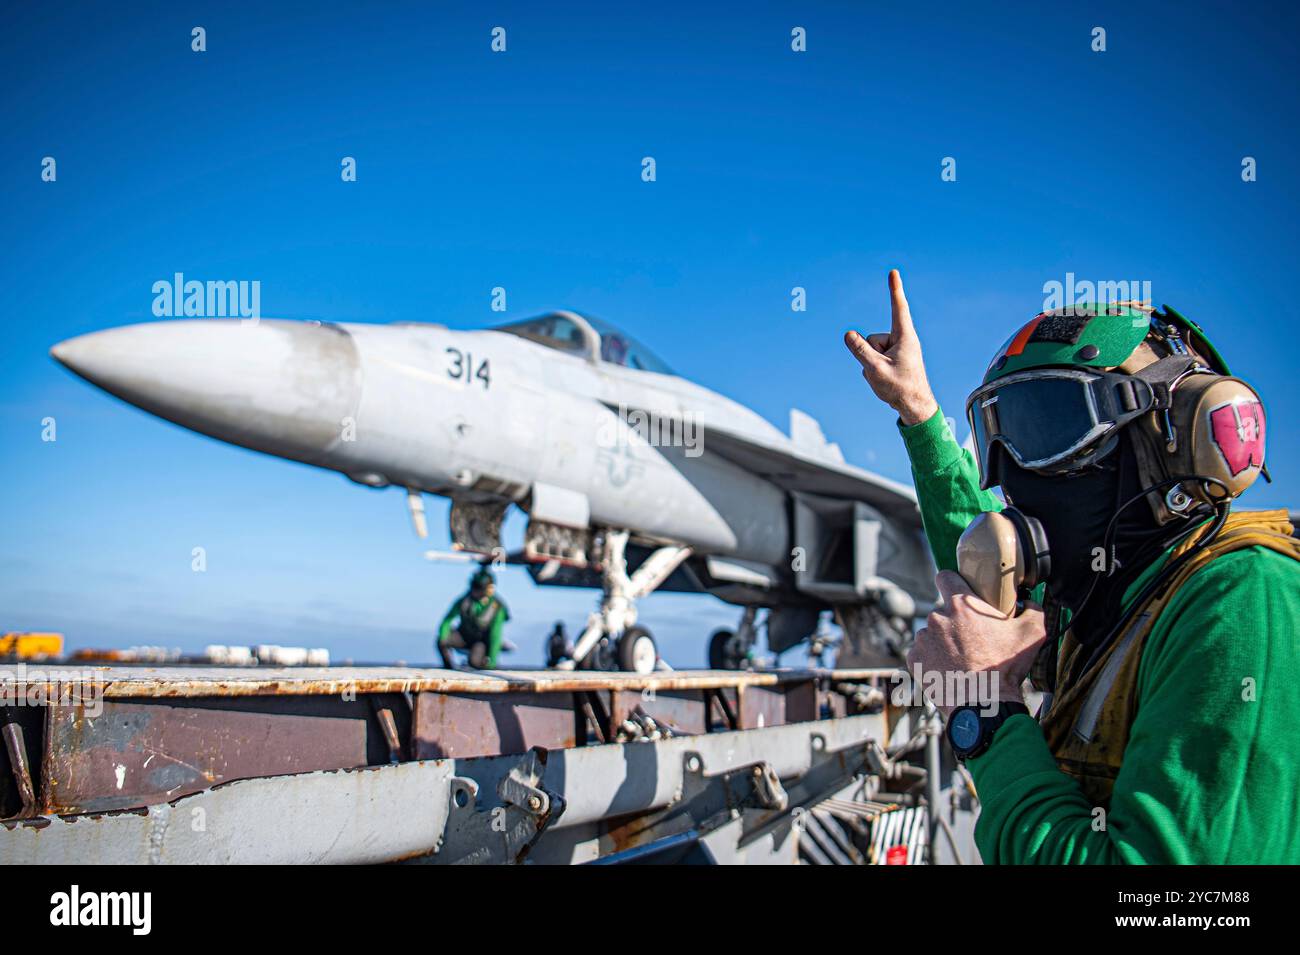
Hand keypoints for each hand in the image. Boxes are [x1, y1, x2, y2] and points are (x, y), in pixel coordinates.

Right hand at [844, 269, 938, 425]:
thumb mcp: (875, 369)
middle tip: (886, 374)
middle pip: (871, 338)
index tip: (893, 272)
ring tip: (888, 378)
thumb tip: (848, 334)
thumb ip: (860, 350)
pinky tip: (887, 380)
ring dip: (872, 365)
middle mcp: (902, 340)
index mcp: (904, 337)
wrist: (914, 407)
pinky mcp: (893, 358)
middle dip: (870, 355)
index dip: (894, 289)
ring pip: (870, 350)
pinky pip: (873, 359)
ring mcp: (897, 349)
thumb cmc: (900, 388)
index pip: (897, 308)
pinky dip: (875, 370)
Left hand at [906, 570, 1046, 717]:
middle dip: (956, 620)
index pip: (945, 576)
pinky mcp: (914, 659)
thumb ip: (1033, 609)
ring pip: (932, 633)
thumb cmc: (1006, 667)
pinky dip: (932, 659)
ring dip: (944, 641)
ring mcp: (922, 639)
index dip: (953, 581)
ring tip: (962, 659)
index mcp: (960, 604)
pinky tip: (949, 669)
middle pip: (943, 610)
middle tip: (973, 638)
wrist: (984, 704)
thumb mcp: (1033, 633)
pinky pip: (922, 653)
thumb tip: (1029, 602)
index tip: (959, 589)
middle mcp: (936, 617)